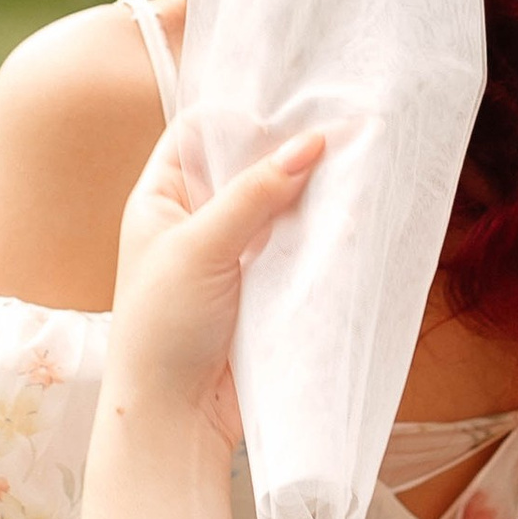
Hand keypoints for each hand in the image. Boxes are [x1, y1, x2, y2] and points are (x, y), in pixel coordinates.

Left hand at [108, 121, 324, 442]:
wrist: (175, 420)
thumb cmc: (163, 329)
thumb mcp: (201, 248)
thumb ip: (254, 194)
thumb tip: (311, 141)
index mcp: (160, 198)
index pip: (198, 133)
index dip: (239, 113)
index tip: (290, 98)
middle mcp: (194, 220)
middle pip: (245, 166)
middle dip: (287, 149)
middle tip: (341, 121)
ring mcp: (230, 255)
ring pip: (276, 206)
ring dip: (309, 191)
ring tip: (357, 158)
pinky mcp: (261, 288)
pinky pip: (293, 246)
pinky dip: (318, 231)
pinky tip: (351, 212)